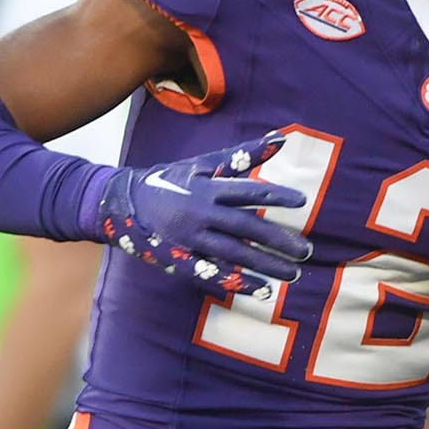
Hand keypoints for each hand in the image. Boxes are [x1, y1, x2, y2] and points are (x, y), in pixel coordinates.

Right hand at [90, 136, 313, 294]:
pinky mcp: (179, 259)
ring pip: (233, 253)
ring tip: (292, 274)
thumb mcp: (203, 164)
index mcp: (207, 187)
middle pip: (245, 227)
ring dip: (265, 265)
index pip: (247, 191)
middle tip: (306, 251)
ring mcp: (189, 239)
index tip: (301, 201)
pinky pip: (212, 274)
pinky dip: (237, 283)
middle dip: (278, 240)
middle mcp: (200, 213)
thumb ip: (242, 156)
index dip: (275, 195)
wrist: (123, 202)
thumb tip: (281, 138)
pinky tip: (261, 290)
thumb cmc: (171, 180)